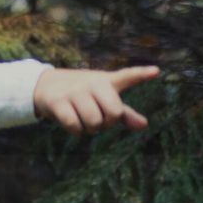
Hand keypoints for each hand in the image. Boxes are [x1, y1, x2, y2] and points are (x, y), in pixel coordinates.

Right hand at [33, 66, 159, 136]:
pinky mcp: (59, 101)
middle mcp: (92, 83)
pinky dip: (76, 131)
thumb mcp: (104, 100)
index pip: (127, 76)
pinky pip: (75, 126)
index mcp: (107, 81)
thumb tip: (144, 124)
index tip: (156, 71)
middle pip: (113, 114)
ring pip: (94, 122)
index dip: (141, 74)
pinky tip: (72, 123)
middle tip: (97, 117)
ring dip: (89, 128)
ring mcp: (75, 91)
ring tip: (83, 118)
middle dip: (106, 123)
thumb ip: (124, 113)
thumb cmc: (82, 95)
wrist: (46, 86)